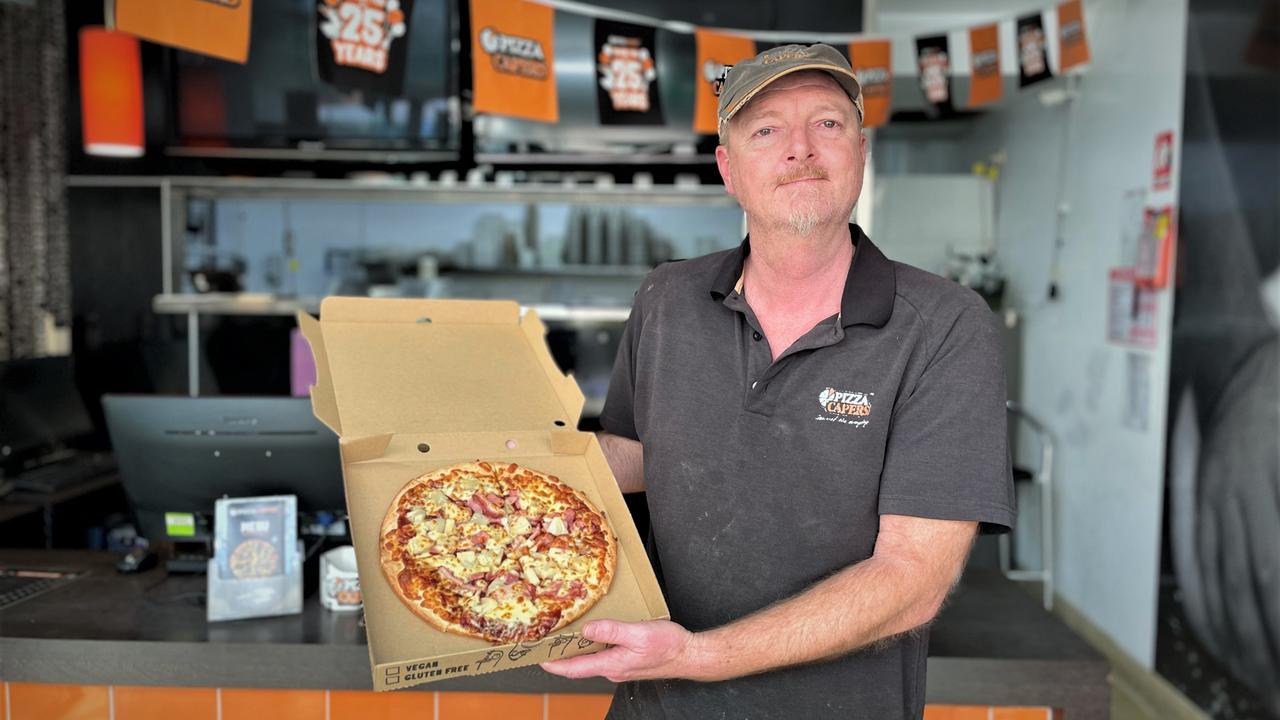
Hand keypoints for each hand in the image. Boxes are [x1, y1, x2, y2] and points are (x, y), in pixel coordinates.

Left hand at [540, 619, 702, 682]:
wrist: (689, 655)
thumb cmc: (668, 646)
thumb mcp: (638, 634)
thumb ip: (611, 631)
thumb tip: (586, 630)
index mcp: (612, 664)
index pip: (574, 668)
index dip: (554, 664)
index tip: (537, 658)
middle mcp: (613, 668)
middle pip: (579, 664)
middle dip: (561, 656)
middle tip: (545, 642)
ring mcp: (621, 665)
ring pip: (592, 658)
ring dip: (576, 649)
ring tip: (563, 635)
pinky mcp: (628, 660)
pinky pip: (604, 654)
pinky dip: (593, 645)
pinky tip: (593, 633)